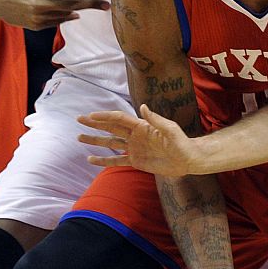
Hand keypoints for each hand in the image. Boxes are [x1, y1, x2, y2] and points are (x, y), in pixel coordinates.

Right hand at [0, 0, 108, 29]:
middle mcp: (42, 3)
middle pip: (74, 5)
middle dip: (92, 4)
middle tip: (107, 5)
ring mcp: (40, 16)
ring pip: (67, 15)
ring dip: (77, 10)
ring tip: (86, 5)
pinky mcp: (37, 26)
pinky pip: (57, 22)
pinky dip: (65, 17)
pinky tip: (70, 14)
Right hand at [78, 104, 194, 176]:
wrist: (188, 160)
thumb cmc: (181, 142)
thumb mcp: (170, 129)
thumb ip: (156, 119)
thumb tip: (142, 106)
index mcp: (142, 126)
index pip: (119, 119)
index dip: (105, 116)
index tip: (91, 116)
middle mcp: (135, 136)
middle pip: (111, 128)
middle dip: (95, 124)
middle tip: (79, 119)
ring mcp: (134, 149)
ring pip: (110, 144)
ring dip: (95, 140)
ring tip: (79, 138)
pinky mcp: (136, 162)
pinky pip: (116, 161)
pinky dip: (103, 161)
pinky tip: (91, 160)